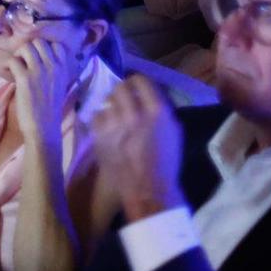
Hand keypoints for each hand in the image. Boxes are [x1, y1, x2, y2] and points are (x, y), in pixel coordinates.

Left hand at [7, 38, 71, 137]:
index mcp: (64, 68)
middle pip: (38, 42)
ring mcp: (39, 71)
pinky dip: (9, 65)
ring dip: (19, 55)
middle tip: (24, 61)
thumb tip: (41, 55)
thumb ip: (55, 69)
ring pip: (25, 47)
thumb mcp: (60, 84)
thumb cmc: (50, 108)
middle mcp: (53, 66)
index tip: (39, 56)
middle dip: (29, 49)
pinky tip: (11, 74)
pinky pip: (13, 60)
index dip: (45, 47)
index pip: (56, 44)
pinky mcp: (24, 78)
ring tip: (18, 66)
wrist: (44, 128)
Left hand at [91, 75, 184, 221]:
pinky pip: (96, 116)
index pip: (140, 80)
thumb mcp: (174, 132)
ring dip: (113, 106)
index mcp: (156, 112)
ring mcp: (114, 126)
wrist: (147, 190)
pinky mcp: (99, 137)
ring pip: (107, 101)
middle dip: (123, 91)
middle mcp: (133, 115)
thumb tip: (150, 92)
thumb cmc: (165, 163)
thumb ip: (162, 109)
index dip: (137, 82)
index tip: (136, 87)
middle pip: (120, 87)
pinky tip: (109, 129)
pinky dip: (102, 120)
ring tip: (117, 116)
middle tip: (125, 99)